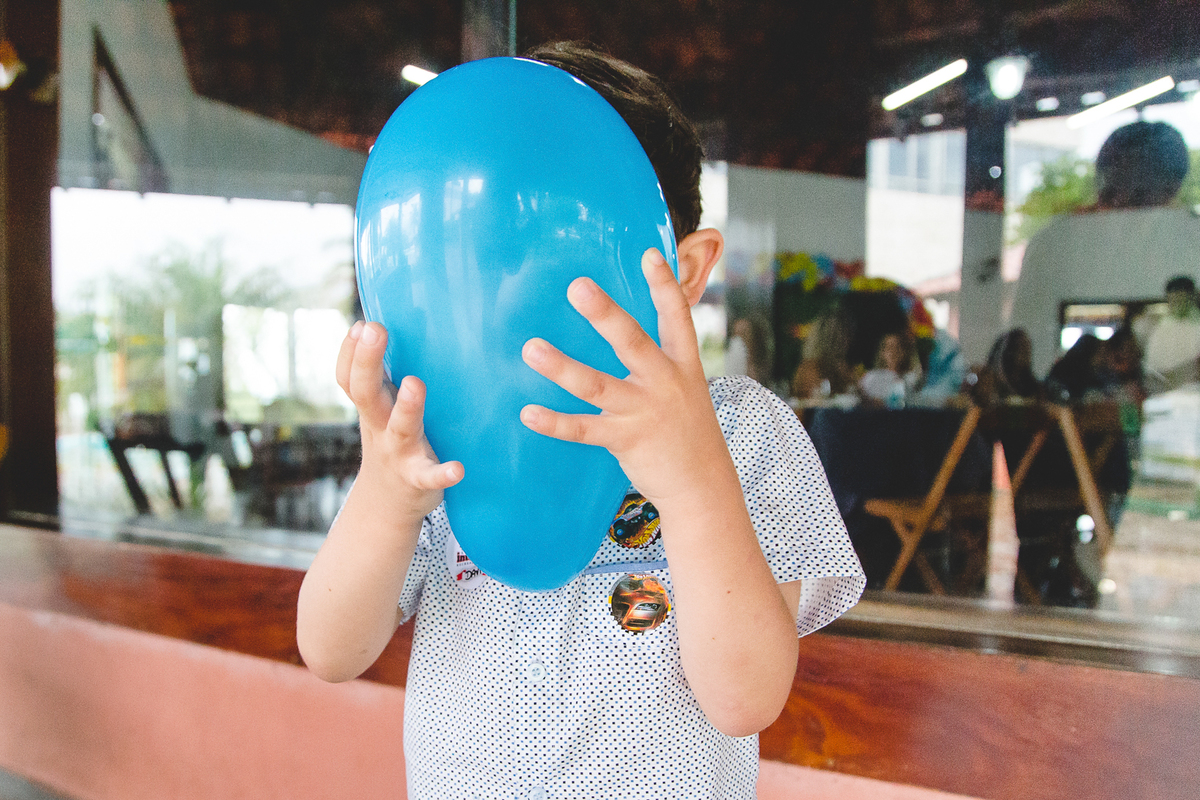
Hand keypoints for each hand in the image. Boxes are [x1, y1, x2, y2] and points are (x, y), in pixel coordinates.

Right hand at [336, 321, 462, 519]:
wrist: (388, 503)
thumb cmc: (388, 441)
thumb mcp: (378, 409)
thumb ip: (378, 375)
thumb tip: (373, 325)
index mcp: (372, 407)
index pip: (350, 379)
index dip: (350, 353)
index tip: (361, 325)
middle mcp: (381, 426)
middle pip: (366, 393)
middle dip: (367, 362)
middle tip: (373, 330)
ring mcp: (400, 452)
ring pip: (400, 427)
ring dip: (406, 407)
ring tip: (414, 383)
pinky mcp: (420, 478)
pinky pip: (430, 475)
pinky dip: (442, 473)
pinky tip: (457, 469)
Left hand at [519, 248, 730, 505]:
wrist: (703, 483)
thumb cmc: (686, 428)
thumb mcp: (684, 385)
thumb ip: (658, 357)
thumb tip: (625, 326)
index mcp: (682, 363)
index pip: (676, 317)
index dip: (664, 285)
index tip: (648, 254)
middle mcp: (664, 382)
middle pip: (632, 342)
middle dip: (605, 314)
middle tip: (577, 286)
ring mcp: (643, 412)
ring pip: (597, 385)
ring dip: (562, 367)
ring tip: (530, 348)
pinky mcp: (625, 440)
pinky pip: (584, 429)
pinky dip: (555, 422)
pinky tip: (528, 412)